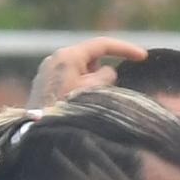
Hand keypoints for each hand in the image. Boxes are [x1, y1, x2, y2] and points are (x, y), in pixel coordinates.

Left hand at [29, 34, 148, 103]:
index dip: (125, 49)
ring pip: (80, 72)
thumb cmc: (66, 112)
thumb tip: (105, 72)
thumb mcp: (94, 92)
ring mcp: (47, 71)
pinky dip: (78, 90)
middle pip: (91, 59)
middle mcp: (55, 58)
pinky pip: (68, 81)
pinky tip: (73, 106)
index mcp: (68, 56)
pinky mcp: (43, 84)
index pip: (102, 45)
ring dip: (89, 84)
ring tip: (83, 104)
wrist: (36, 134)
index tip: (143, 57)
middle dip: (101, 74)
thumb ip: (106, 76)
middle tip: (101, 95)